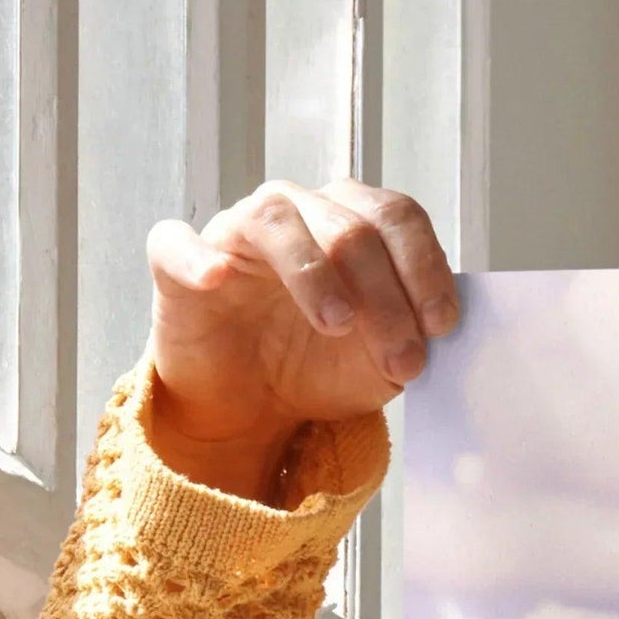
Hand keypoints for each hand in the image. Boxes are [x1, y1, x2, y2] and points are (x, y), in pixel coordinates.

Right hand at [143, 181, 457, 501]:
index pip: (396, 217)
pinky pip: (177, 242)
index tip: (441, 325)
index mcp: (352, 223)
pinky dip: (197, 257)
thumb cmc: (319, 366)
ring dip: (315, 274)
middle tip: (402, 359)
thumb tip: (439, 329)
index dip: (424, 267)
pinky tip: (217, 278)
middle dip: (386, 296)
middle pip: (349, 227)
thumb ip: (413, 336)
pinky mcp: (178, 263)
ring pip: (276, 220)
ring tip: (338, 325)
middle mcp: (298, 212)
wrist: (253, 405)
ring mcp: (236, 232)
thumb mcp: (382, 362)